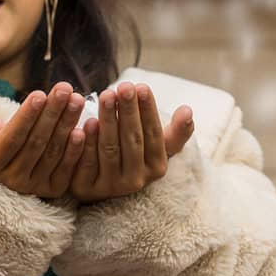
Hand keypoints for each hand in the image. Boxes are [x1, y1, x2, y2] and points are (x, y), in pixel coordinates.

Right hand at [0, 82, 86, 201]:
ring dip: (66, 125)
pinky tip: (83, 129)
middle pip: (36, 143)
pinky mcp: (51, 190)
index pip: (11, 138)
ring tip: (76, 100)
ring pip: (52, 152)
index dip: (26, 117)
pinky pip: (66, 169)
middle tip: (65, 89)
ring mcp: (33, 187)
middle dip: (52, 114)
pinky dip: (75, 150)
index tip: (39, 94)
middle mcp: (11, 180)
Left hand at [65, 82, 193, 202]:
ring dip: (108, 121)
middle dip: (128, 111)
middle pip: (132, 140)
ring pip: (110, 149)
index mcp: (157, 167)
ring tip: (106, 96)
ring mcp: (111, 186)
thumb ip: (176, 131)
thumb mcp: (157, 147)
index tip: (142, 87)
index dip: (148, 111)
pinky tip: (88, 121)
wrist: (99, 183)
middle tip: (123, 86)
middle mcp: (136, 180)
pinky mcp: (87, 188)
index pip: (154, 135)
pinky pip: (88, 163)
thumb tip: (188, 110)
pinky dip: (89, 142)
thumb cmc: (132, 155)